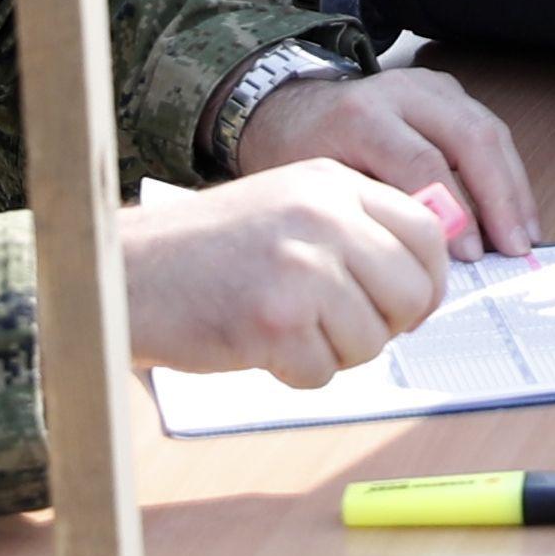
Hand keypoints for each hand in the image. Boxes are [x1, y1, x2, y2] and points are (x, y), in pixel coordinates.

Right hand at [120, 161, 456, 384]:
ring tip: (286, 329)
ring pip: (372, 340)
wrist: (126, 271)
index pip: (426, 231)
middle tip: (344, 330)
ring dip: (335, 352)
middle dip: (389, 325)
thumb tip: (422, 277)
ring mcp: (302, 266)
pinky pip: (324, 373)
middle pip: (413, 290)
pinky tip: (258, 346)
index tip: (410, 305)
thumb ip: (352, 226)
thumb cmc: (205, 251)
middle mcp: (324, 216)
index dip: (428, 280)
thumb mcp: (288, 205)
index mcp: (331, 182)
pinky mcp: (276, 320)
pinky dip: (295, 373)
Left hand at [235, 61, 539, 256]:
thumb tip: (426, 261)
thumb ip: (371, 215)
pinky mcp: (448, 93)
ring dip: (513, 187)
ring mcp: (430, 87)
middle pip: (469, 137)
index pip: (423, 162)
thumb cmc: (302, 156)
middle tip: (514, 247)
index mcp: (362, 116)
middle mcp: (402, 92)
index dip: (454, 211)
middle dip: (500, 198)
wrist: (293, 110)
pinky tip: (516, 212)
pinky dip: (507, 173)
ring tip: (526, 235)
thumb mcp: (320, 190)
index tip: (472, 256)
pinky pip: (489, 129)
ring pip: (488, 130)